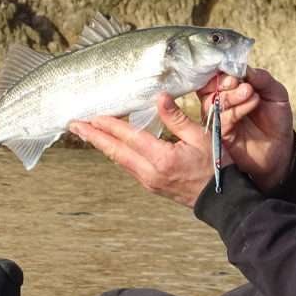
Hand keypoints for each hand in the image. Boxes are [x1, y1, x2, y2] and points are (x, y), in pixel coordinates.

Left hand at [68, 96, 215, 207]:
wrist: (220, 198)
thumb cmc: (215, 166)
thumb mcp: (201, 137)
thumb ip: (177, 118)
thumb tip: (160, 97)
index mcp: (163, 158)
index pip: (130, 138)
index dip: (110, 126)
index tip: (93, 116)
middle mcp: (150, 172)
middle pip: (116, 152)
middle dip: (94, 137)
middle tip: (75, 125)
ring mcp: (148, 181)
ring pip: (119, 161)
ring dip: (103, 145)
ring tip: (88, 133)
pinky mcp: (150, 185)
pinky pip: (128, 167)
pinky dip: (116, 154)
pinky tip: (111, 146)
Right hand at [198, 67, 294, 190]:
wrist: (281, 147)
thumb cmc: (276, 118)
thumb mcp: (275, 93)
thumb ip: (262, 79)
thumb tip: (245, 68)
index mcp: (230, 89)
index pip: (214, 74)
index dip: (220, 69)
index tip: (235, 70)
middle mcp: (220, 102)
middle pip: (207, 87)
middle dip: (223, 81)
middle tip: (239, 82)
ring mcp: (218, 118)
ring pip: (211, 103)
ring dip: (231, 95)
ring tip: (250, 93)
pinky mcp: (220, 135)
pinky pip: (220, 120)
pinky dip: (236, 109)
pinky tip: (253, 103)